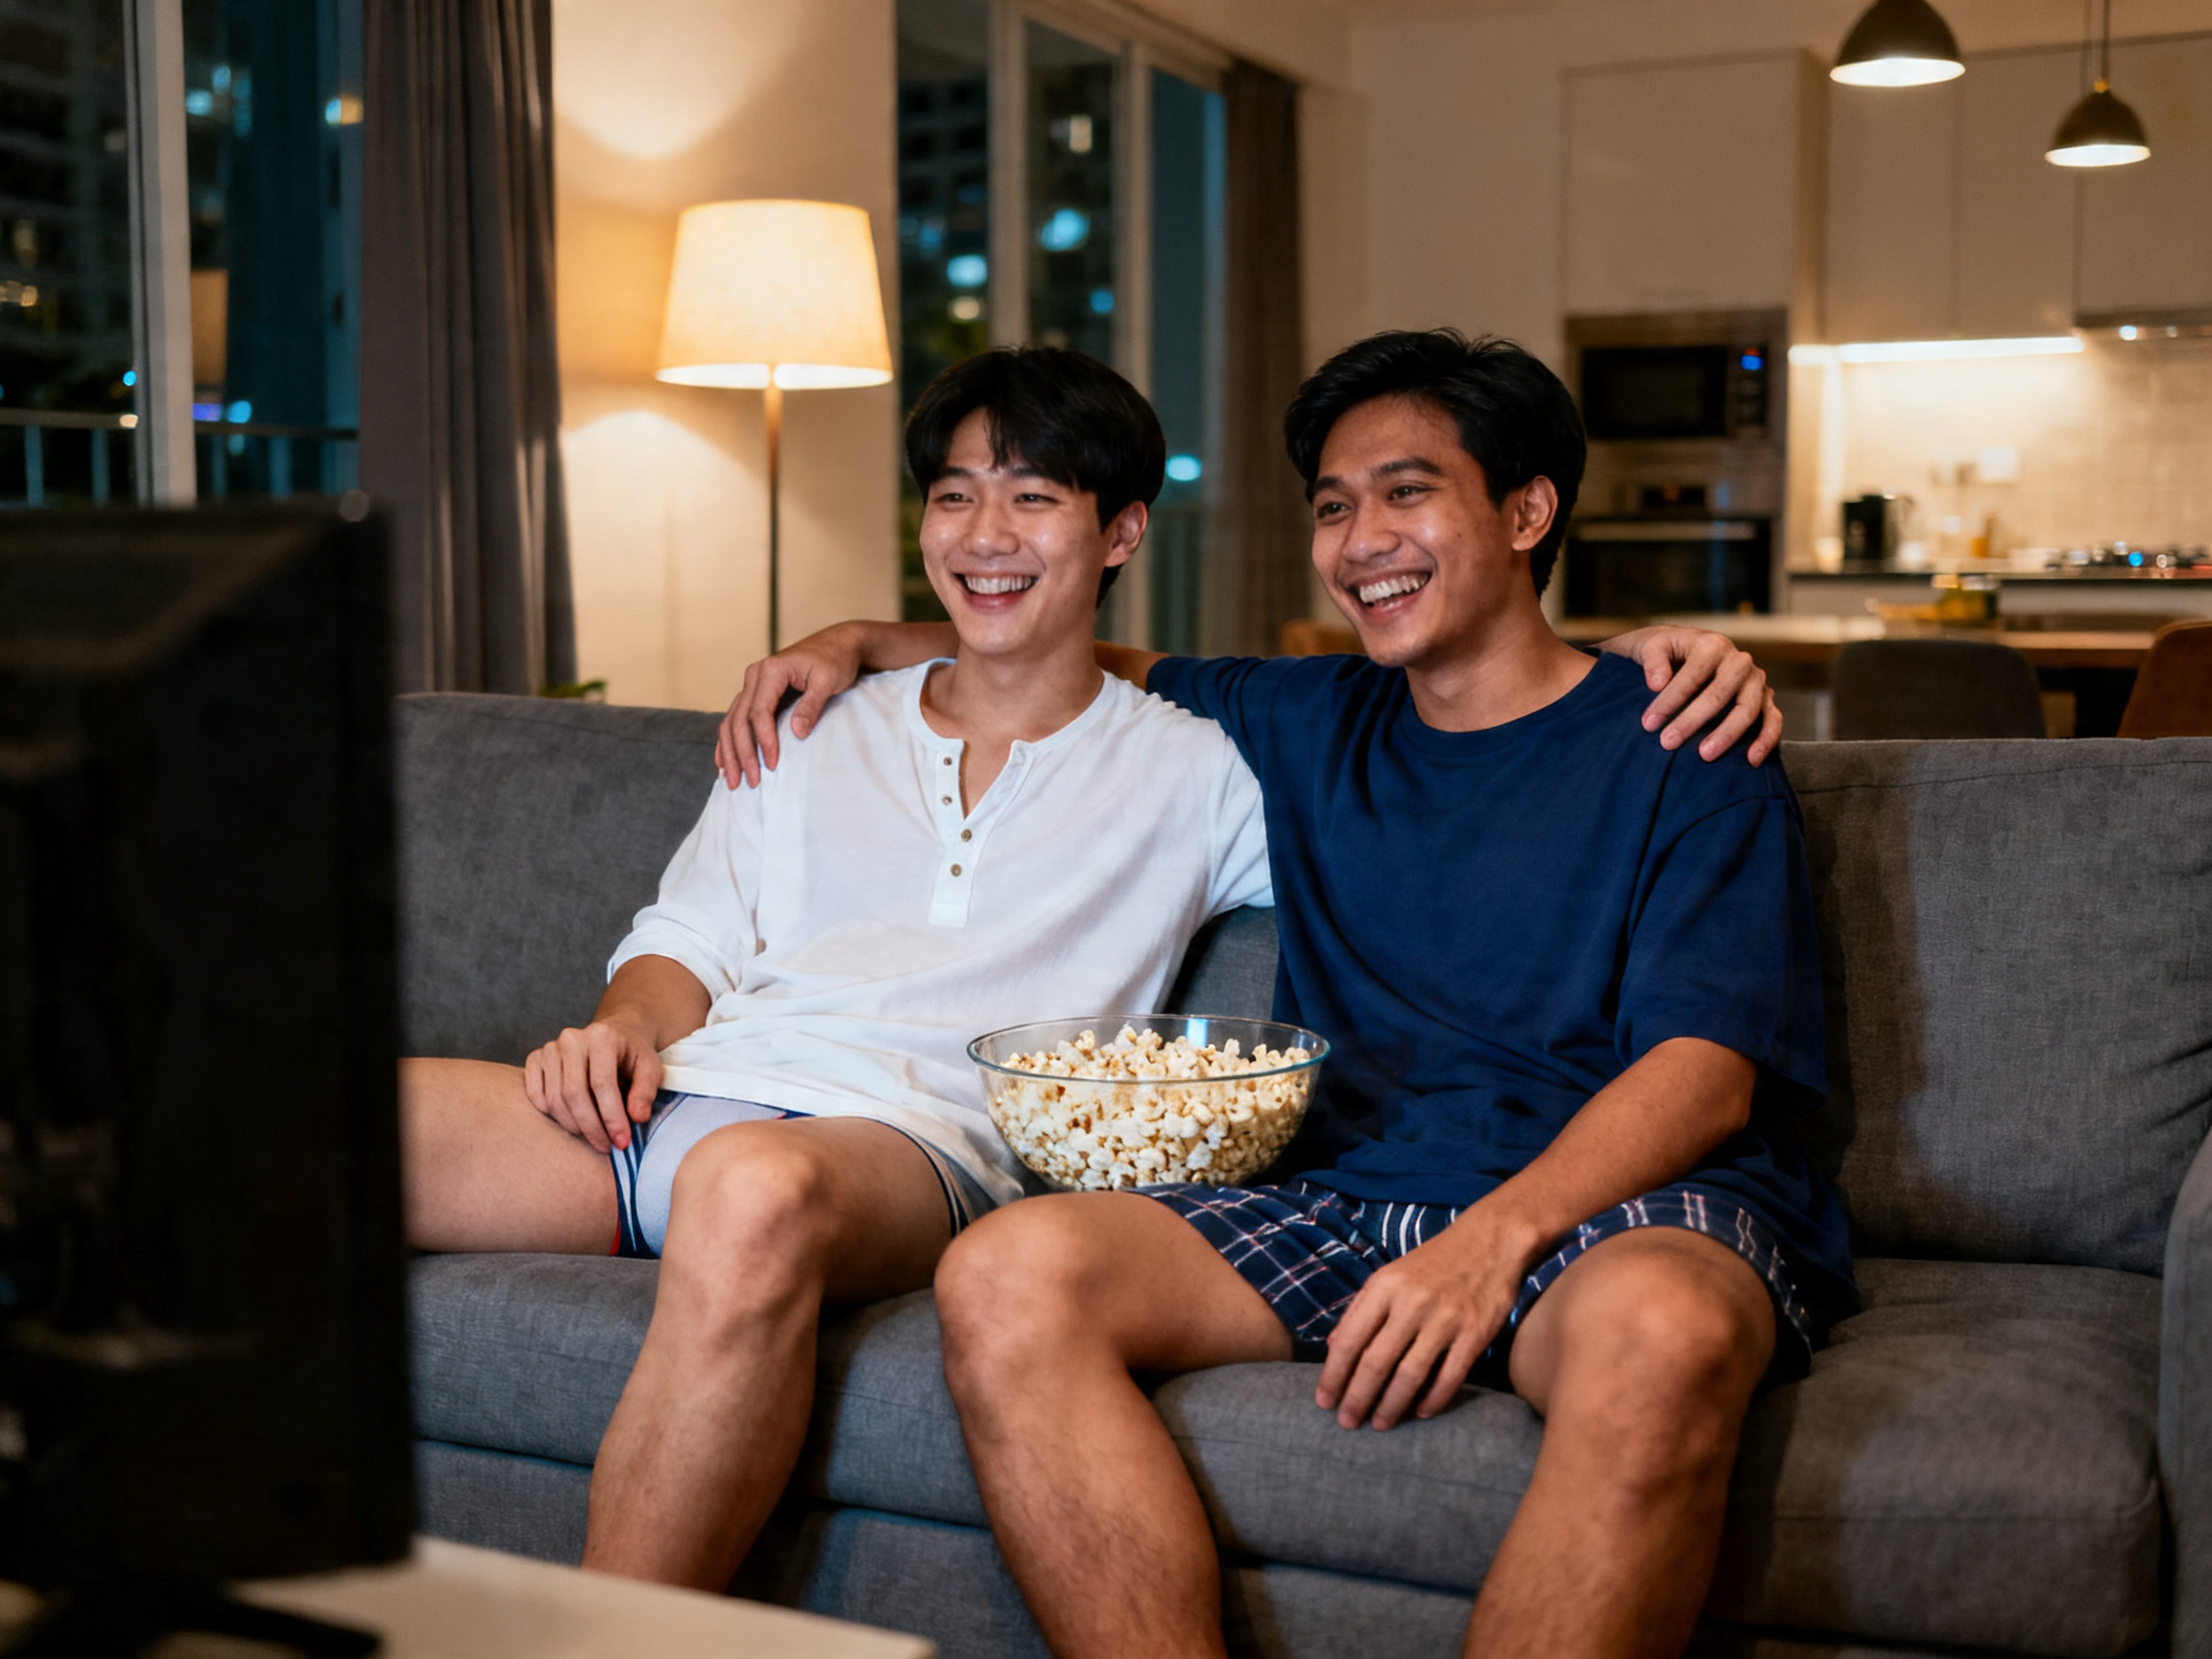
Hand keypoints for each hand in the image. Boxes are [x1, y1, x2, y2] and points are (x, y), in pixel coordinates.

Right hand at [522, 1017, 662, 1152]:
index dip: (611, 1117)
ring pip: (554, 1098)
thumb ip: (645, 1092)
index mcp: (602, 1037)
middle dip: (591, 1127)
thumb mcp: (650, 1068)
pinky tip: (571, 1122)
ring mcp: (550, 1048)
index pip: (602, 1083)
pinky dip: (551, 1114)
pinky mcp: (536, 1057)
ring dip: (573, 1126)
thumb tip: (637, 1117)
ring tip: (593, 1137)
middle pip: (574, 1093)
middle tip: (606, 1146)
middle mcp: (572, 1039)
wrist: (614, 1036)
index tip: (621, 1141)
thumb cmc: (632, 1056)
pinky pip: (535, 1094)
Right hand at [715, 625, 864, 788]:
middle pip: (739, 720)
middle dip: (743, 754)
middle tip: (750, 783)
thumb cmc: (836, 661)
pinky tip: (725, 763)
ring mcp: (752, 684)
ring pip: (731, 722)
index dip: (764, 741)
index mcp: (771, 670)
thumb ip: (811, 705)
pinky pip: (735, 719)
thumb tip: (796, 733)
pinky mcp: (755, 693)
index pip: (759, 712)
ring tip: (734, 781)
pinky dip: (729, 742)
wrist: (837, 644)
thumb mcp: (828, 680)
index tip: (773, 765)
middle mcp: (754, 676)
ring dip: (731, 753)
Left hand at [1315, 1209, 1540, 1430]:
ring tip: (1380, 1424)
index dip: (1333, 1375)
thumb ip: (1361, 1309)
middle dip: (1357, 1398)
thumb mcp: (1390, 1275)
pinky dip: (1433, 1400)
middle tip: (1347, 1423)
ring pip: (1409, 1375)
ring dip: (1391, 1406)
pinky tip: (1421, 1412)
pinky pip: (1449, 1377)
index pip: (1349, 1339)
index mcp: (1384, 1287)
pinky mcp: (1474, 1334)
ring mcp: (1445, 1319)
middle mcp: (1411, 1303)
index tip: (1324, 1401)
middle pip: (1376, 1362)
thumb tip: (1332, 1346)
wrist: (1489, 1242)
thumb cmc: (1433, 1262)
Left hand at [1606, 627, 1782, 764]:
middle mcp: (1738, 661)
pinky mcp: (1765, 698)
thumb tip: (1657, 683)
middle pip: (1719, 694)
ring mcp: (1755, 680)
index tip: (1648, 724)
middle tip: (1668, 743)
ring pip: (1747, 709)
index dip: (1670, 701)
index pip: (1692, 676)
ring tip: (1705, 756)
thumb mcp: (1651, 646)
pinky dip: (1766, 740)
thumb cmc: (1666, 653)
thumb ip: (1653, 660)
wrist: (1686, 651)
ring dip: (1727, 734)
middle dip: (1691, 721)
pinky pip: (1773, 719)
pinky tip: (1751, 761)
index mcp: (1712, 645)